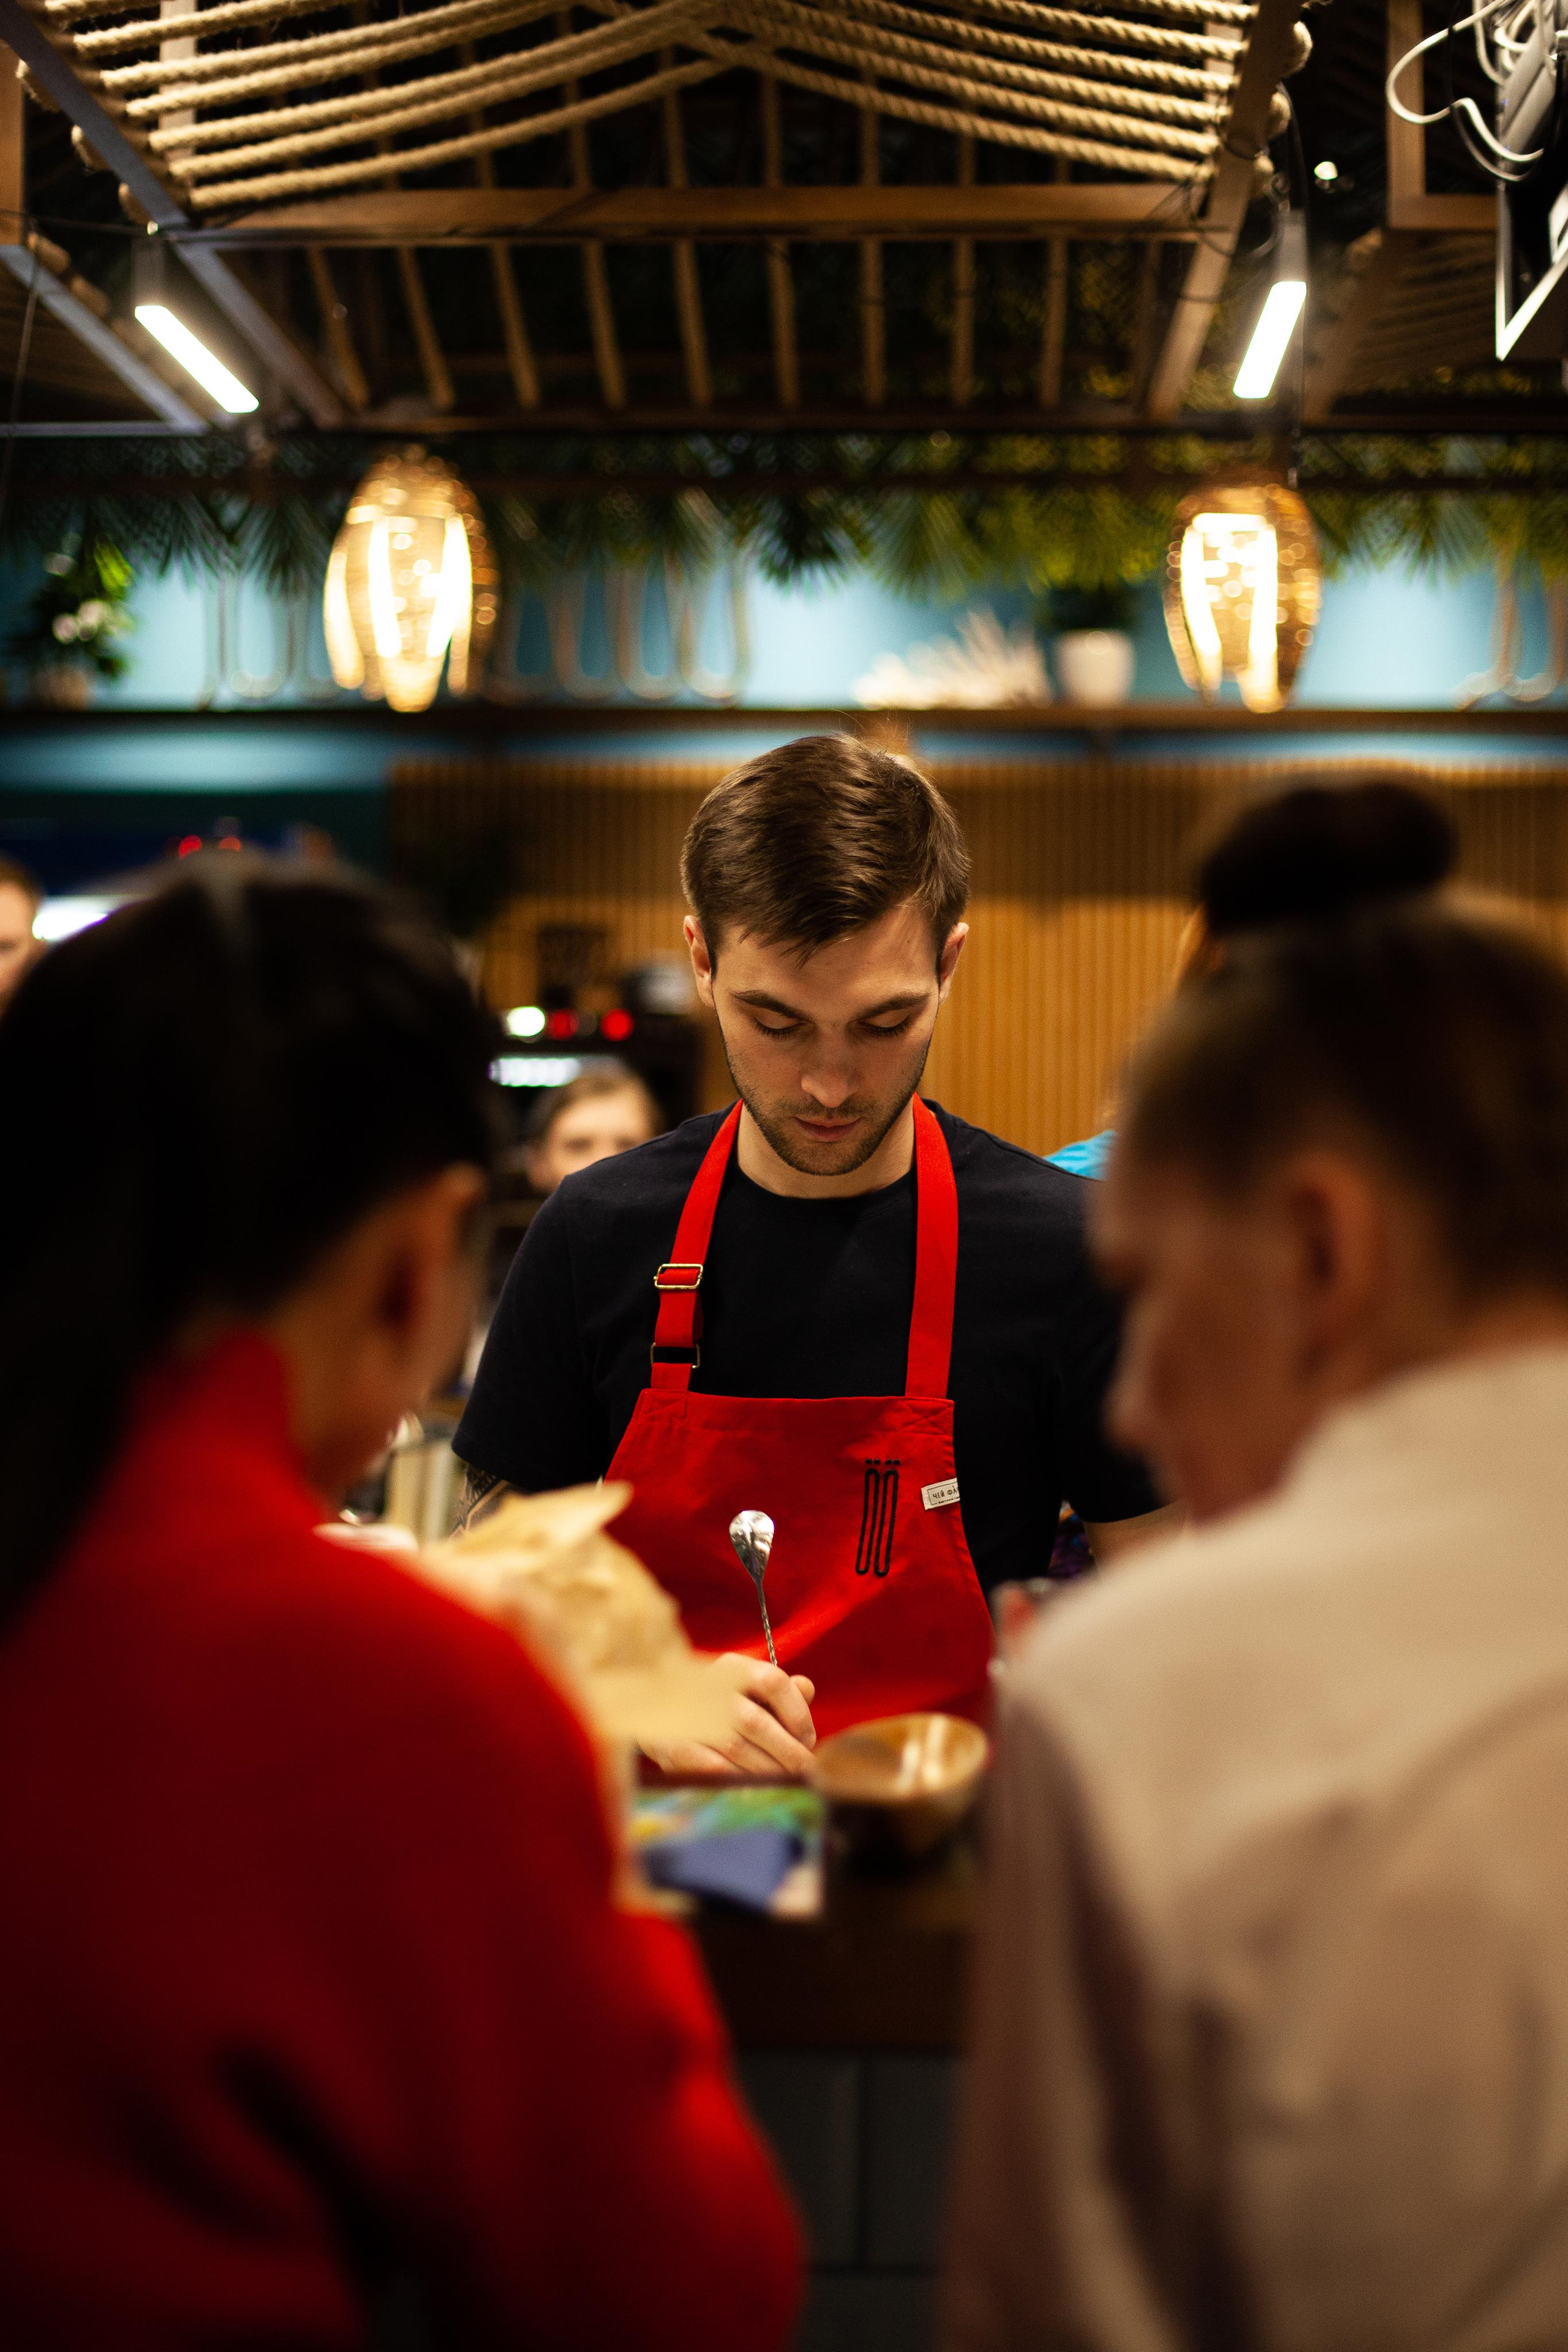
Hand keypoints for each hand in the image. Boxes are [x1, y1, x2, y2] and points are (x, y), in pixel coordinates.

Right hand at [644, 1655, 817, 1777]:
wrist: (660, 1714)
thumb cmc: (721, 1705)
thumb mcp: (751, 1690)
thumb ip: (782, 1690)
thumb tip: (806, 1688)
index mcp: (733, 1667)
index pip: (772, 1681)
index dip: (797, 1713)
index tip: (809, 1739)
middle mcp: (709, 1686)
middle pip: (755, 1719)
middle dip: (787, 1751)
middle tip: (804, 1770)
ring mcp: (688, 1717)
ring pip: (735, 1746)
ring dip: (766, 1769)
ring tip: (785, 1781)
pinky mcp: (674, 1746)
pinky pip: (713, 1767)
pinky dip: (739, 1778)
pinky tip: (755, 1786)